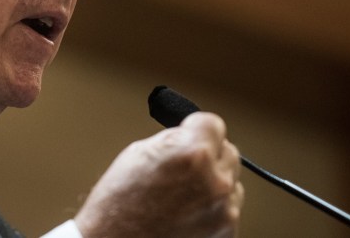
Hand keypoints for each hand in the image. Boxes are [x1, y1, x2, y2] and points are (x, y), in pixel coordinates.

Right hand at [74, 112, 243, 237]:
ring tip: (181, 195)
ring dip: (213, 184)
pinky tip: (186, 213)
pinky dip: (212, 209)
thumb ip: (173, 140)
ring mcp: (223, 211)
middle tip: (184, 167)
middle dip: (209, 155)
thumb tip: (189, 134)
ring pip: (231, 182)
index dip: (197, 128)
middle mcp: (215, 182)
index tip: (192, 132)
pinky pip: (228, 209)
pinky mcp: (225, 233)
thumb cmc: (118, 206)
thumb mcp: (139, 153)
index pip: (214, 124)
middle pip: (229, 152)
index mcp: (193, 155)